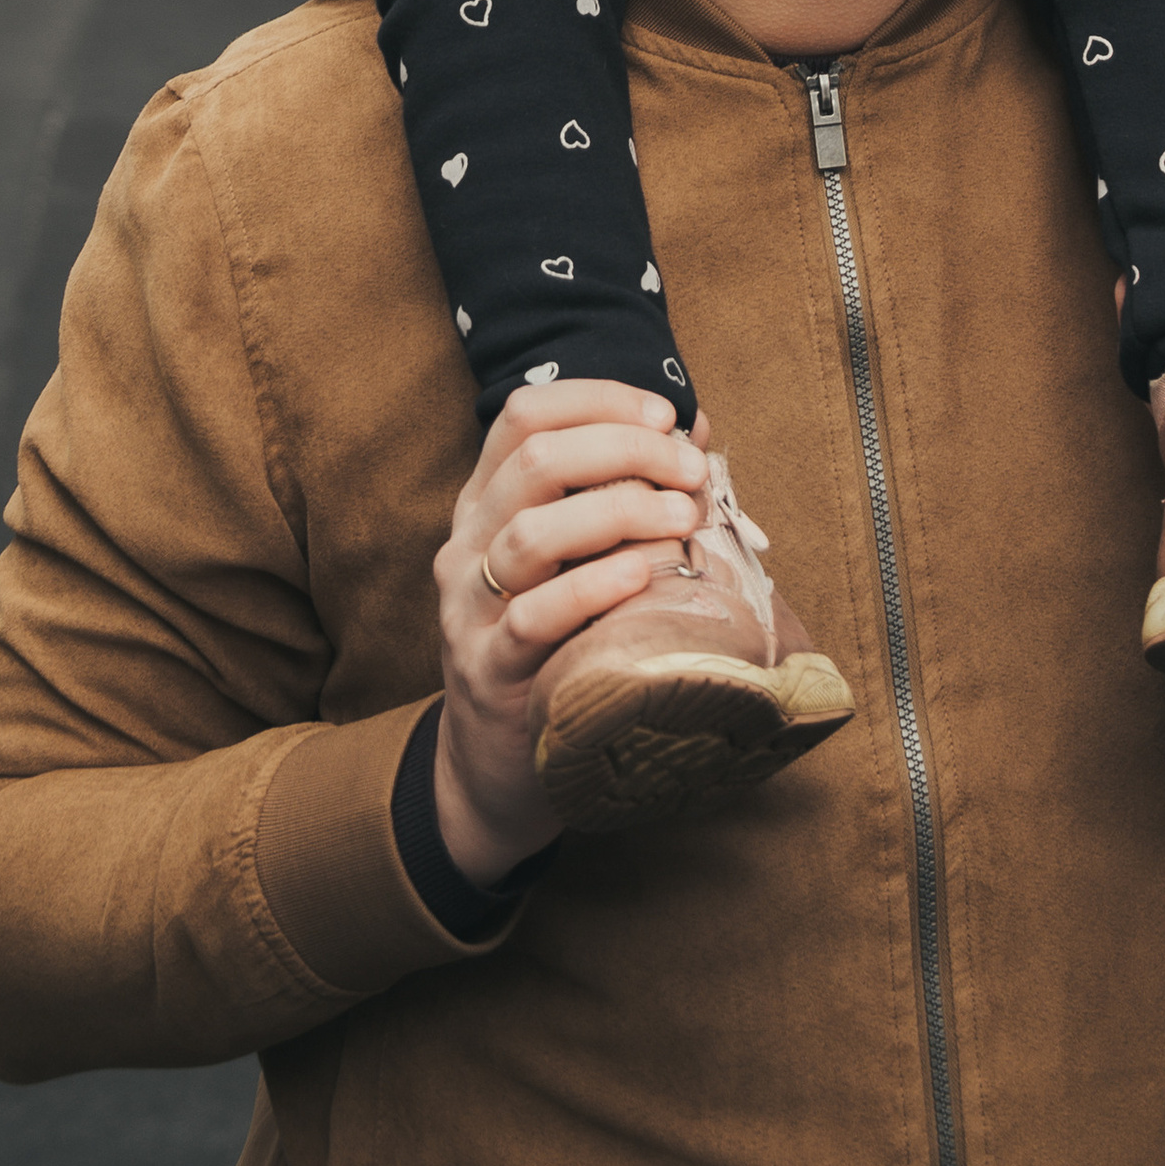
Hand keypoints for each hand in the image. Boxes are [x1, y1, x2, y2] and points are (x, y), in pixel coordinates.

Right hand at [428, 381, 712, 885]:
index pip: (525, 415)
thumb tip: (697, 431)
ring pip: (531, 534)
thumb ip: (622, 494)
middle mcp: (467, 544)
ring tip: (682, 520)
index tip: (666, 416)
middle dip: (626, 450)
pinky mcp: (487, 672)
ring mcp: (469, 610)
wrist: (498, 765)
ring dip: (619, 513)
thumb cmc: (557, 644)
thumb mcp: (578, 560)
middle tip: (691, 471)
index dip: (599, 400)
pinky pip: (531, 619)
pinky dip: (592, 587)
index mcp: (486, 503)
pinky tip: (642, 574)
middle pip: (537, 462)